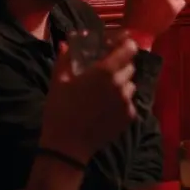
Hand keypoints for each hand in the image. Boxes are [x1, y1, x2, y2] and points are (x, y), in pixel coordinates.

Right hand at [38, 38, 138, 163]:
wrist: (67, 145)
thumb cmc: (60, 109)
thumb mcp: (59, 81)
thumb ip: (65, 59)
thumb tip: (65, 44)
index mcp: (105, 71)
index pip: (129, 48)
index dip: (126, 44)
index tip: (119, 45)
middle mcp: (121, 84)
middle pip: (130, 67)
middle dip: (120, 65)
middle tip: (106, 72)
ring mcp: (127, 102)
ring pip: (131, 85)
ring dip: (122, 84)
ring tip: (106, 92)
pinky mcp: (129, 117)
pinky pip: (130, 103)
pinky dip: (122, 102)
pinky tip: (107, 108)